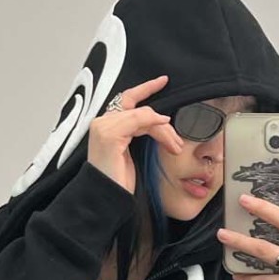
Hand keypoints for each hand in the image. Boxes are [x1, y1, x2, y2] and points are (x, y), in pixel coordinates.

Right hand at [87, 75, 185, 193]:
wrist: (106, 198)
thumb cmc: (117, 180)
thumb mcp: (131, 151)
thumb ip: (138, 132)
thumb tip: (159, 122)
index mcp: (105, 126)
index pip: (127, 100)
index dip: (145, 89)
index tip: (162, 81)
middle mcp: (101, 123)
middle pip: (138, 108)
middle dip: (161, 119)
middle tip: (177, 135)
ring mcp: (103, 128)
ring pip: (142, 115)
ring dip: (163, 130)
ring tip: (174, 146)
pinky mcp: (109, 135)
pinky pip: (138, 120)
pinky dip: (155, 124)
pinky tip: (166, 134)